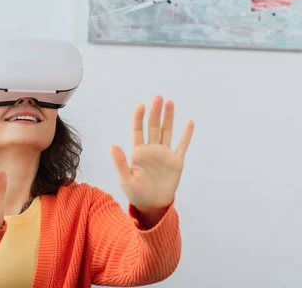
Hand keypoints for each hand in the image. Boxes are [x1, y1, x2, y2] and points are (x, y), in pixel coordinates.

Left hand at [110, 96, 194, 213]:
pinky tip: (189, 122)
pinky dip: (186, 134)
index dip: (139, 118)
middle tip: (157, 97)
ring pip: (167, 132)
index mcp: (138, 152)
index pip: (138, 130)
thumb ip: (120, 162)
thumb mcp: (125, 179)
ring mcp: (165, 154)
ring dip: (169, 118)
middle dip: (155, 112)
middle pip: (154, 127)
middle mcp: (152, 149)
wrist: (153, 205)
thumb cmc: (136, 193)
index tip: (140, 106)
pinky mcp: (176, 161)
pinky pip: (182, 145)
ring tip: (170, 102)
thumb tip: (112, 145)